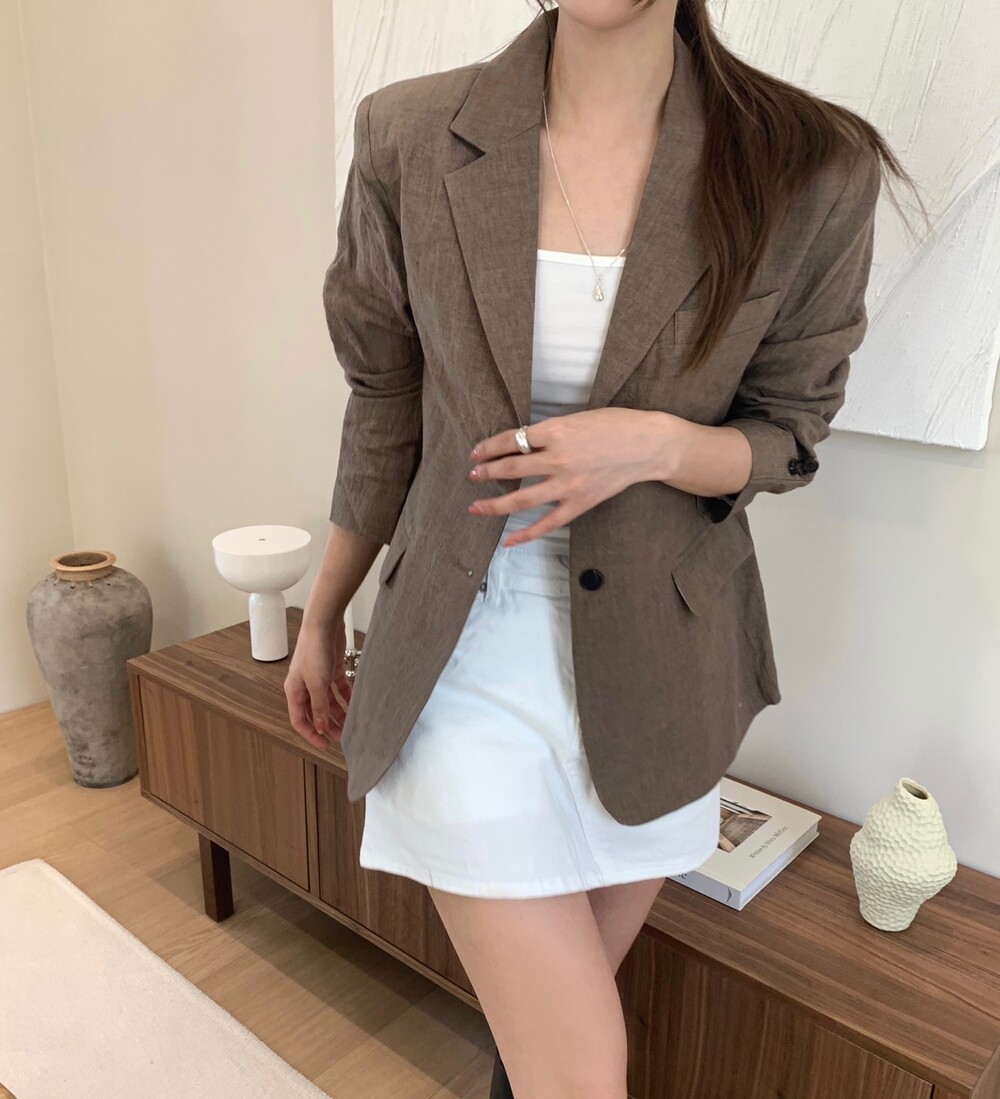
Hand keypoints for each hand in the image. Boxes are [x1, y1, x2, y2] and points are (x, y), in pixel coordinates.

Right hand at [284, 616, 353, 749]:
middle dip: (328, 726)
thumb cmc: (314, 651)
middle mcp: (305, 686)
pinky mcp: (332, 669)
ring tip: (352, 725)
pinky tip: (356, 705)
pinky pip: (339, 688)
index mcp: (294, 691)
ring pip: (328, 702)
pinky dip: (346, 697)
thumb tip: (319, 727)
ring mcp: (319, 677)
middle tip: (343, 738)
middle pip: (316, 713)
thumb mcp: (317, 684)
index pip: (300, 720)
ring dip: (339, 714)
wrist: (323, 624)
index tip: (326, 746)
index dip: (312, 735)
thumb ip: (319, 707)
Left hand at [467, 409, 676, 546]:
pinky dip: (526, 534)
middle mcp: (558, 457)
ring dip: (495, 504)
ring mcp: (568, 484)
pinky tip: (508, 540)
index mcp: (556, 430)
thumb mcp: (577, 418)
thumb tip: (522, 442)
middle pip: (510, 468)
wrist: (649, 445)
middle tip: (472, 475)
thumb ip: (550, 431)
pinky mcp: (580, 502)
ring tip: (476, 506)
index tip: (476, 452)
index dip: (489, 447)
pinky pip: (547, 523)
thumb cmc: (616, 425)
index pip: (511, 439)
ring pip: (521, 498)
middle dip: (486, 473)